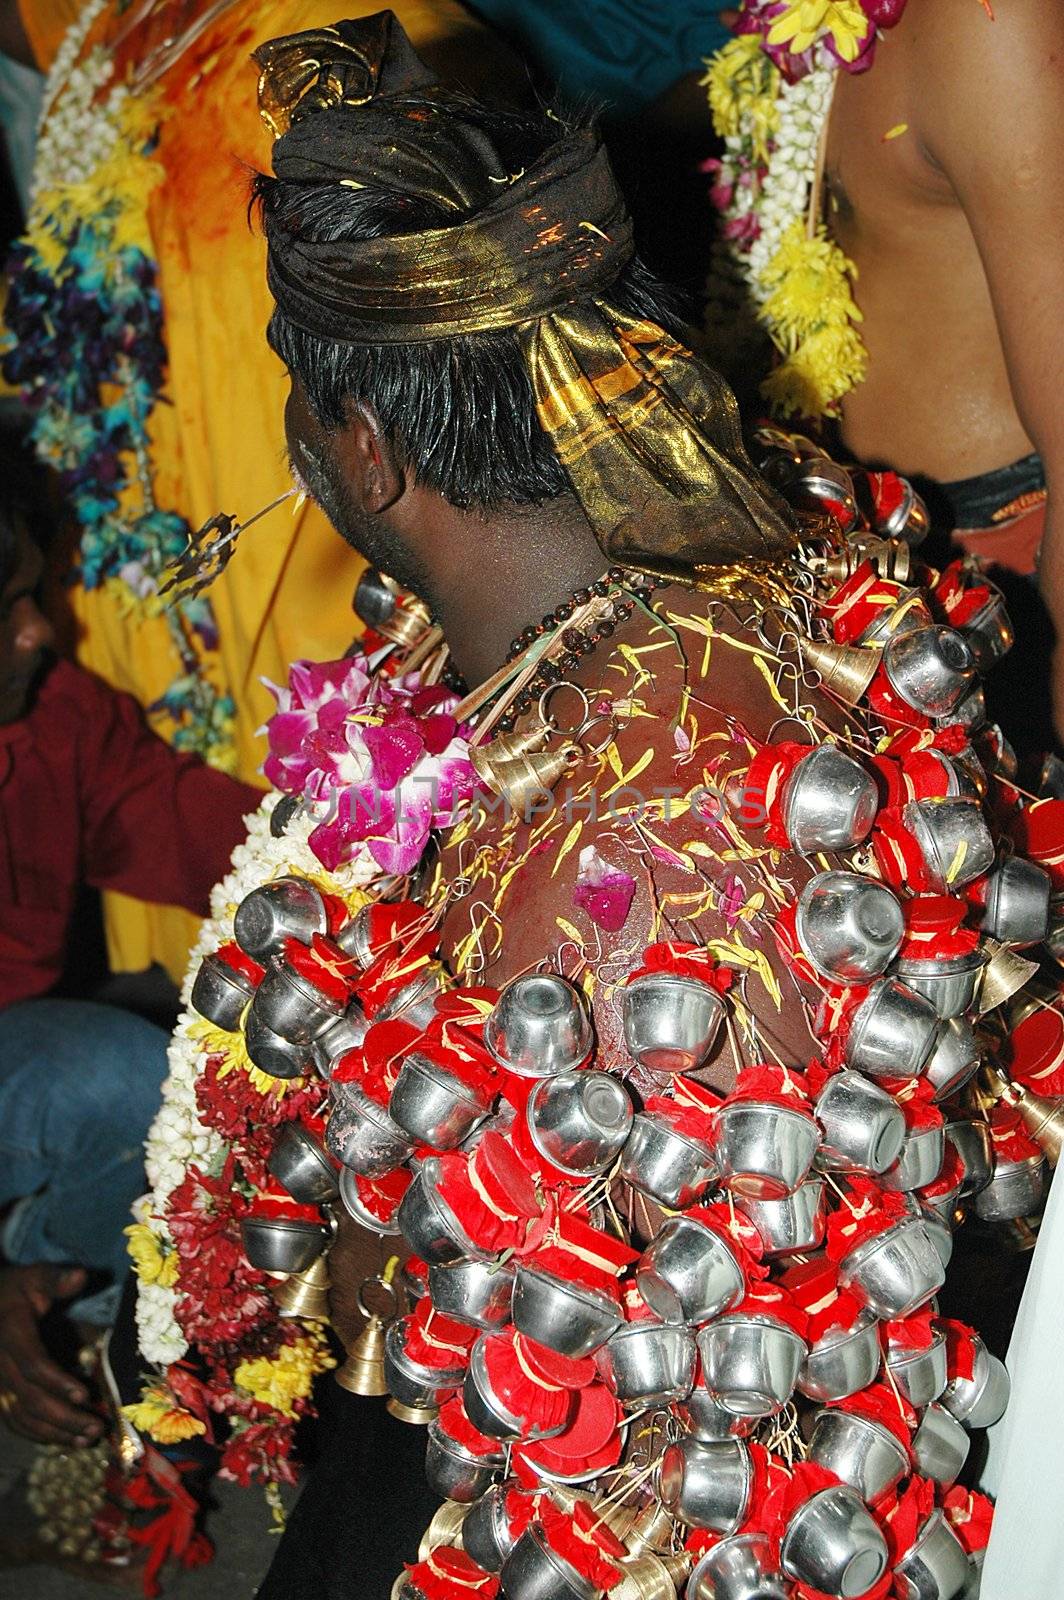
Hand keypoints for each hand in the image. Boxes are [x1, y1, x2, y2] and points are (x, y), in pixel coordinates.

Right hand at [0, 1264, 103, 1445]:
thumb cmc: (16, 1289)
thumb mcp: (35, 1276)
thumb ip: (57, 1278)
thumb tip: (82, 1275)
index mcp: (10, 1333)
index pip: (32, 1364)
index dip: (57, 1382)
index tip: (85, 1394)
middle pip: (29, 1398)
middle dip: (63, 1417)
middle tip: (97, 1427)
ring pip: (21, 1416)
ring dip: (54, 1432)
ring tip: (88, 1439)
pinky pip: (14, 1420)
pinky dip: (38, 1434)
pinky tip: (65, 1439)